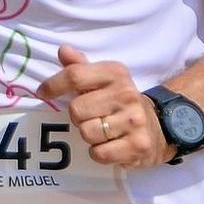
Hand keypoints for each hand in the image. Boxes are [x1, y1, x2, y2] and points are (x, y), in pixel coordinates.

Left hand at [36, 46, 170, 168]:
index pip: (75, 75)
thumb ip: (81, 67)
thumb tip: (63, 50)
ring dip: (89, 136)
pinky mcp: (137, 145)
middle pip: (76, 110)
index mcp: (116, 74)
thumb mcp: (105, 81)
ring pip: (86, 133)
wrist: (159, 127)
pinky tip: (108, 146)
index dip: (54, 85)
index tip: (44, 93)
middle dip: (78, 117)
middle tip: (91, 117)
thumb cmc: (121, 103)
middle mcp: (127, 94)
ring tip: (102, 132)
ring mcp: (133, 121)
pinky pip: (99, 153)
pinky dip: (98, 153)